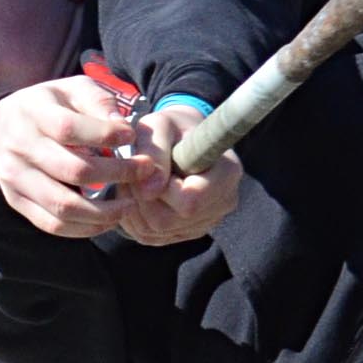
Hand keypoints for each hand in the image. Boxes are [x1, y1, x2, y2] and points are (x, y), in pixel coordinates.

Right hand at [0, 75, 148, 238]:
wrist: (2, 125)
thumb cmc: (50, 105)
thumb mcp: (73, 89)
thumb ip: (99, 102)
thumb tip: (121, 128)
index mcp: (32, 113)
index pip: (69, 129)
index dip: (105, 135)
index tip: (132, 136)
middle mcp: (18, 147)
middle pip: (73, 170)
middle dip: (117, 174)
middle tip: (144, 170)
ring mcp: (14, 178)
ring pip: (63, 206)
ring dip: (104, 211)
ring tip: (130, 204)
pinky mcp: (15, 201)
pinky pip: (52, 224)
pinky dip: (84, 228)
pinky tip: (108, 220)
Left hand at [114, 103, 241, 246]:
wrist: (180, 137)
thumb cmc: (172, 127)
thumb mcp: (159, 125)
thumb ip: (153, 152)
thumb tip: (148, 191)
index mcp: (228, 173)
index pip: (190, 200)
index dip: (163, 188)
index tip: (154, 167)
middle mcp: (223, 203)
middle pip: (168, 220)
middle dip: (143, 198)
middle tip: (136, 174)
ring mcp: (205, 222)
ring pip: (156, 232)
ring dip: (135, 207)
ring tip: (136, 181)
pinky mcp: (186, 232)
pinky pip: (150, 237)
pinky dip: (134, 217)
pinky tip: (137, 195)